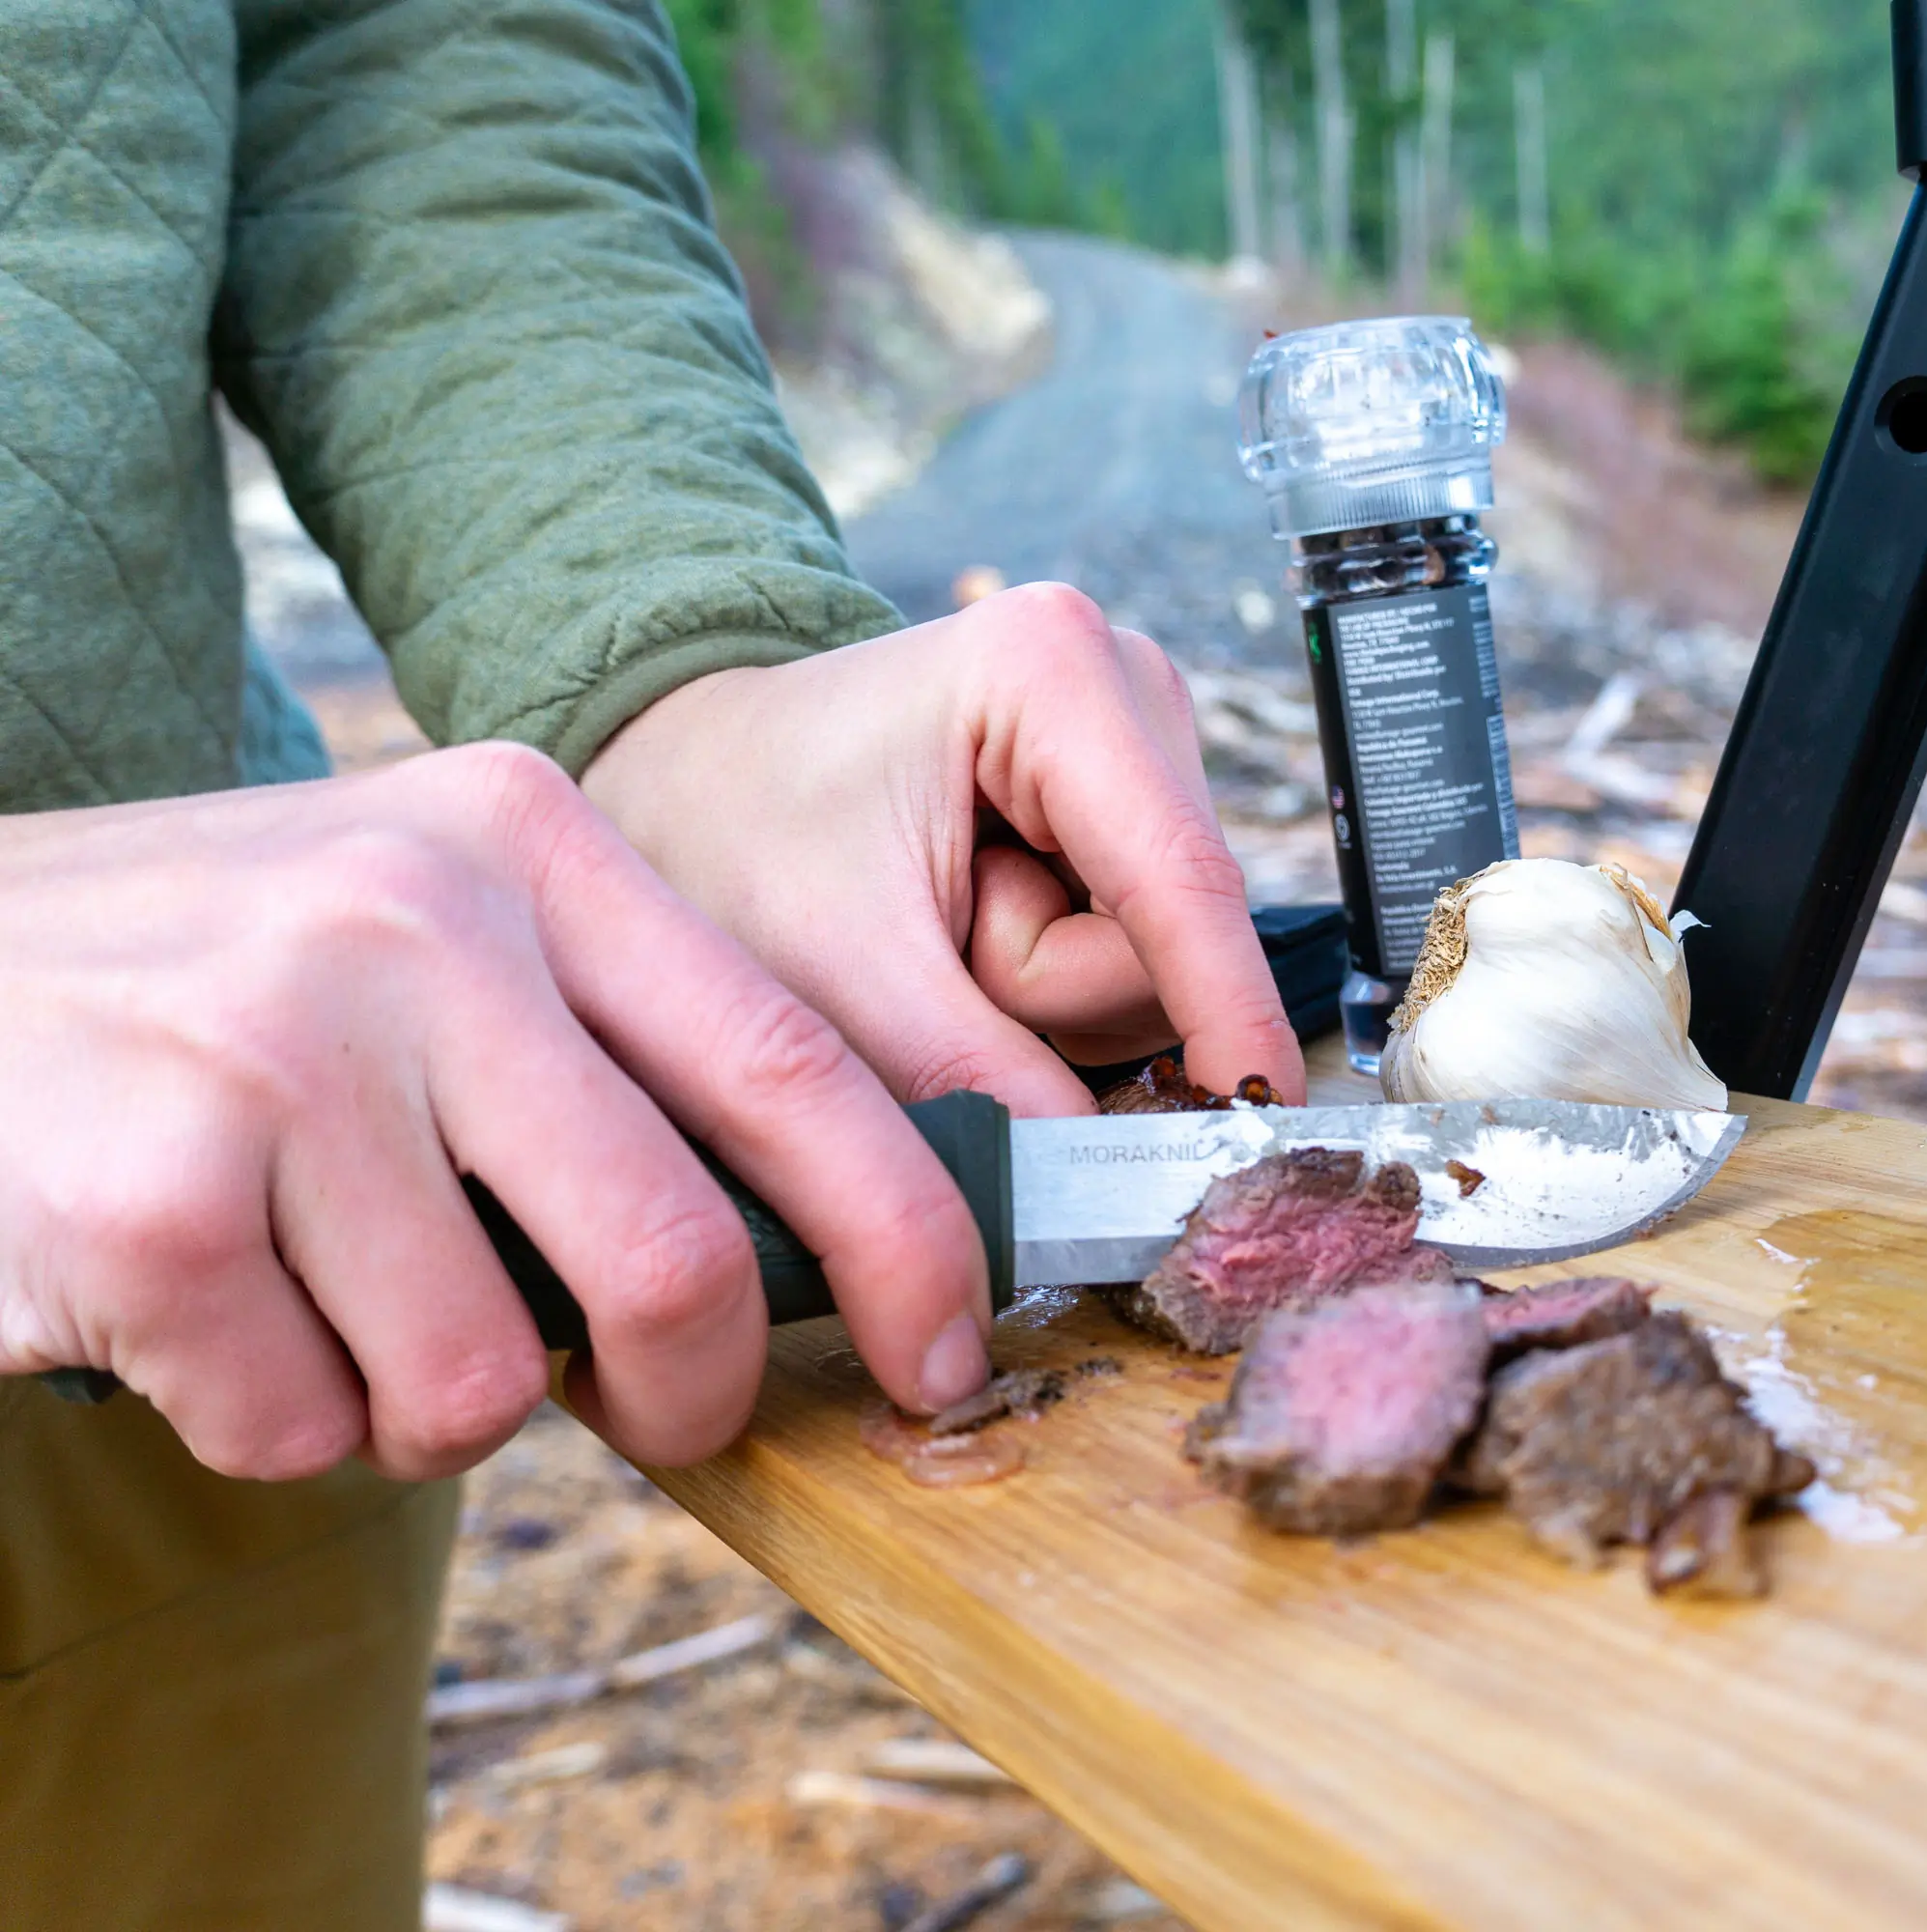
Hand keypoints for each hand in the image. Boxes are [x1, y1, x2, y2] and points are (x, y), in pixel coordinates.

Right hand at [0, 745, 989, 1479]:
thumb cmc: (200, 991)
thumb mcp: (418, 926)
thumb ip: (606, 1046)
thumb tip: (824, 1247)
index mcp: (525, 841)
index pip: (799, 1066)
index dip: (912, 1241)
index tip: (952, 1352)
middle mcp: (417, 921)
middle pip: (677, 1255)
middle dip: (692, 1393)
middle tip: (656, 1417)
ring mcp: (276, 1051)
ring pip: (479, 1382)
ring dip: (420, 1408)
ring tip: (328, 1303)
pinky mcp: (149, 1196)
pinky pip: (305, 1426)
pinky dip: (269, 1421)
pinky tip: (197, 1308)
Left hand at [582, 585, 1303, 1116]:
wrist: (680, 783)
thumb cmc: (726, 837)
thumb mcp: (827, 971)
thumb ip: (969, 1077)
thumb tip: (1095, 1174)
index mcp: (1050, 669)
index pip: (1179, 879)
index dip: (1230, 1010)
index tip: (1266, 1115)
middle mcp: (1123, 686)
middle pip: (1173, 935)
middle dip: (1050, 994)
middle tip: (924, 958)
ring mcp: (1136, 745)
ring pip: (1158, 960)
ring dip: (1040, 995)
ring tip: (930, 939)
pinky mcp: (1128, 807)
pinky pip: (1135, 958)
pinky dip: (1046, 984)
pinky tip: (964, 936)